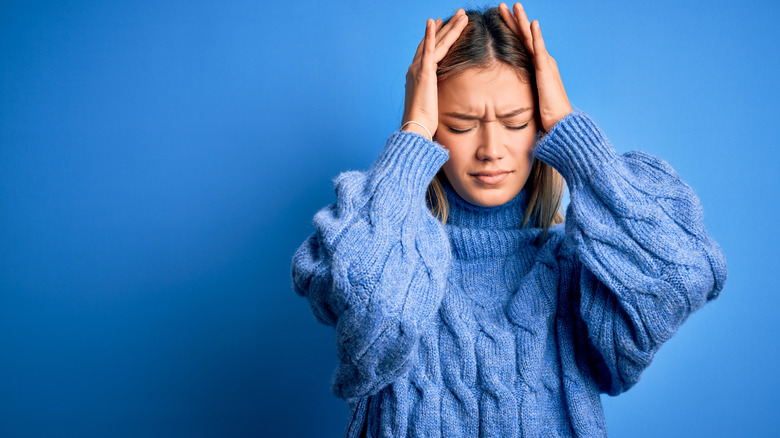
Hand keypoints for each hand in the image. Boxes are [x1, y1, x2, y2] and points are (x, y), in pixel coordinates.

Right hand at [402, 9, 468, 139]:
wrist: (416, 128)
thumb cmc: (425, 124)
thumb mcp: (432, 106)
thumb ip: (436, 97)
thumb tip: (442, 101)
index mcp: (418, 77)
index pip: (429, 52)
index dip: (436, 37)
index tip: (442, 26)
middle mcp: (415, 69)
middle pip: (433, 42)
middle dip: (446, 28)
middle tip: (458, 15)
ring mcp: (418, 69)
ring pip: (437, 42)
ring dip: (449, 27)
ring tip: (461, 14)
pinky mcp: (423, 72)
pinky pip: (429, 49)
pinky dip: (431, 34)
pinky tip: (434, 21)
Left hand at [498, 2, 571, 132]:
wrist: (560, 123)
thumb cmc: (545, 115)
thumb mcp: (528, 97)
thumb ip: (519, 90)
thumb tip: (502, 94)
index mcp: (537, 66)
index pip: (521, 43)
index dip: (511, 30)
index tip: (501, 18)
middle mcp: (542, 61)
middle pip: (525, 36)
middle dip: (514, 19)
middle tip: (503, 5)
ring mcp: (545, 64)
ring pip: (531, 38)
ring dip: (523, 21)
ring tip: (515, 6)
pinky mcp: (547, 71)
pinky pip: (540, 50)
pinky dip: (536, 36)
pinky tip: (532, 24)